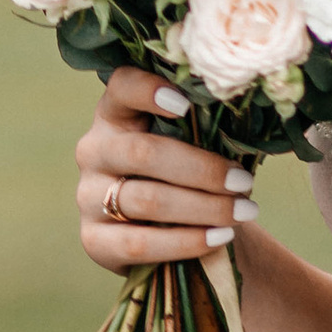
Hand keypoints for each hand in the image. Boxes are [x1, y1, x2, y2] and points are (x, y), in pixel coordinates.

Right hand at [76, 67, 253, 272]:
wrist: (173, 238)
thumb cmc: (189, 179)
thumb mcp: (193, 148)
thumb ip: (203, 133)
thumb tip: (243, 127)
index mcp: (117, 115)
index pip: (121, 88)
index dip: (148, 91)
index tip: (186, 104)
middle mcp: (94, 151)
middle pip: (143, 153)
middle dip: (202, 170)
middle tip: (243, 182)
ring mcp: (88, 197)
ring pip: (147, 199)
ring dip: (204, 207)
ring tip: (242, 212)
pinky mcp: (94, 241)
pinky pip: (141, 243)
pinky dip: (187, 241)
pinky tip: (219, 237)